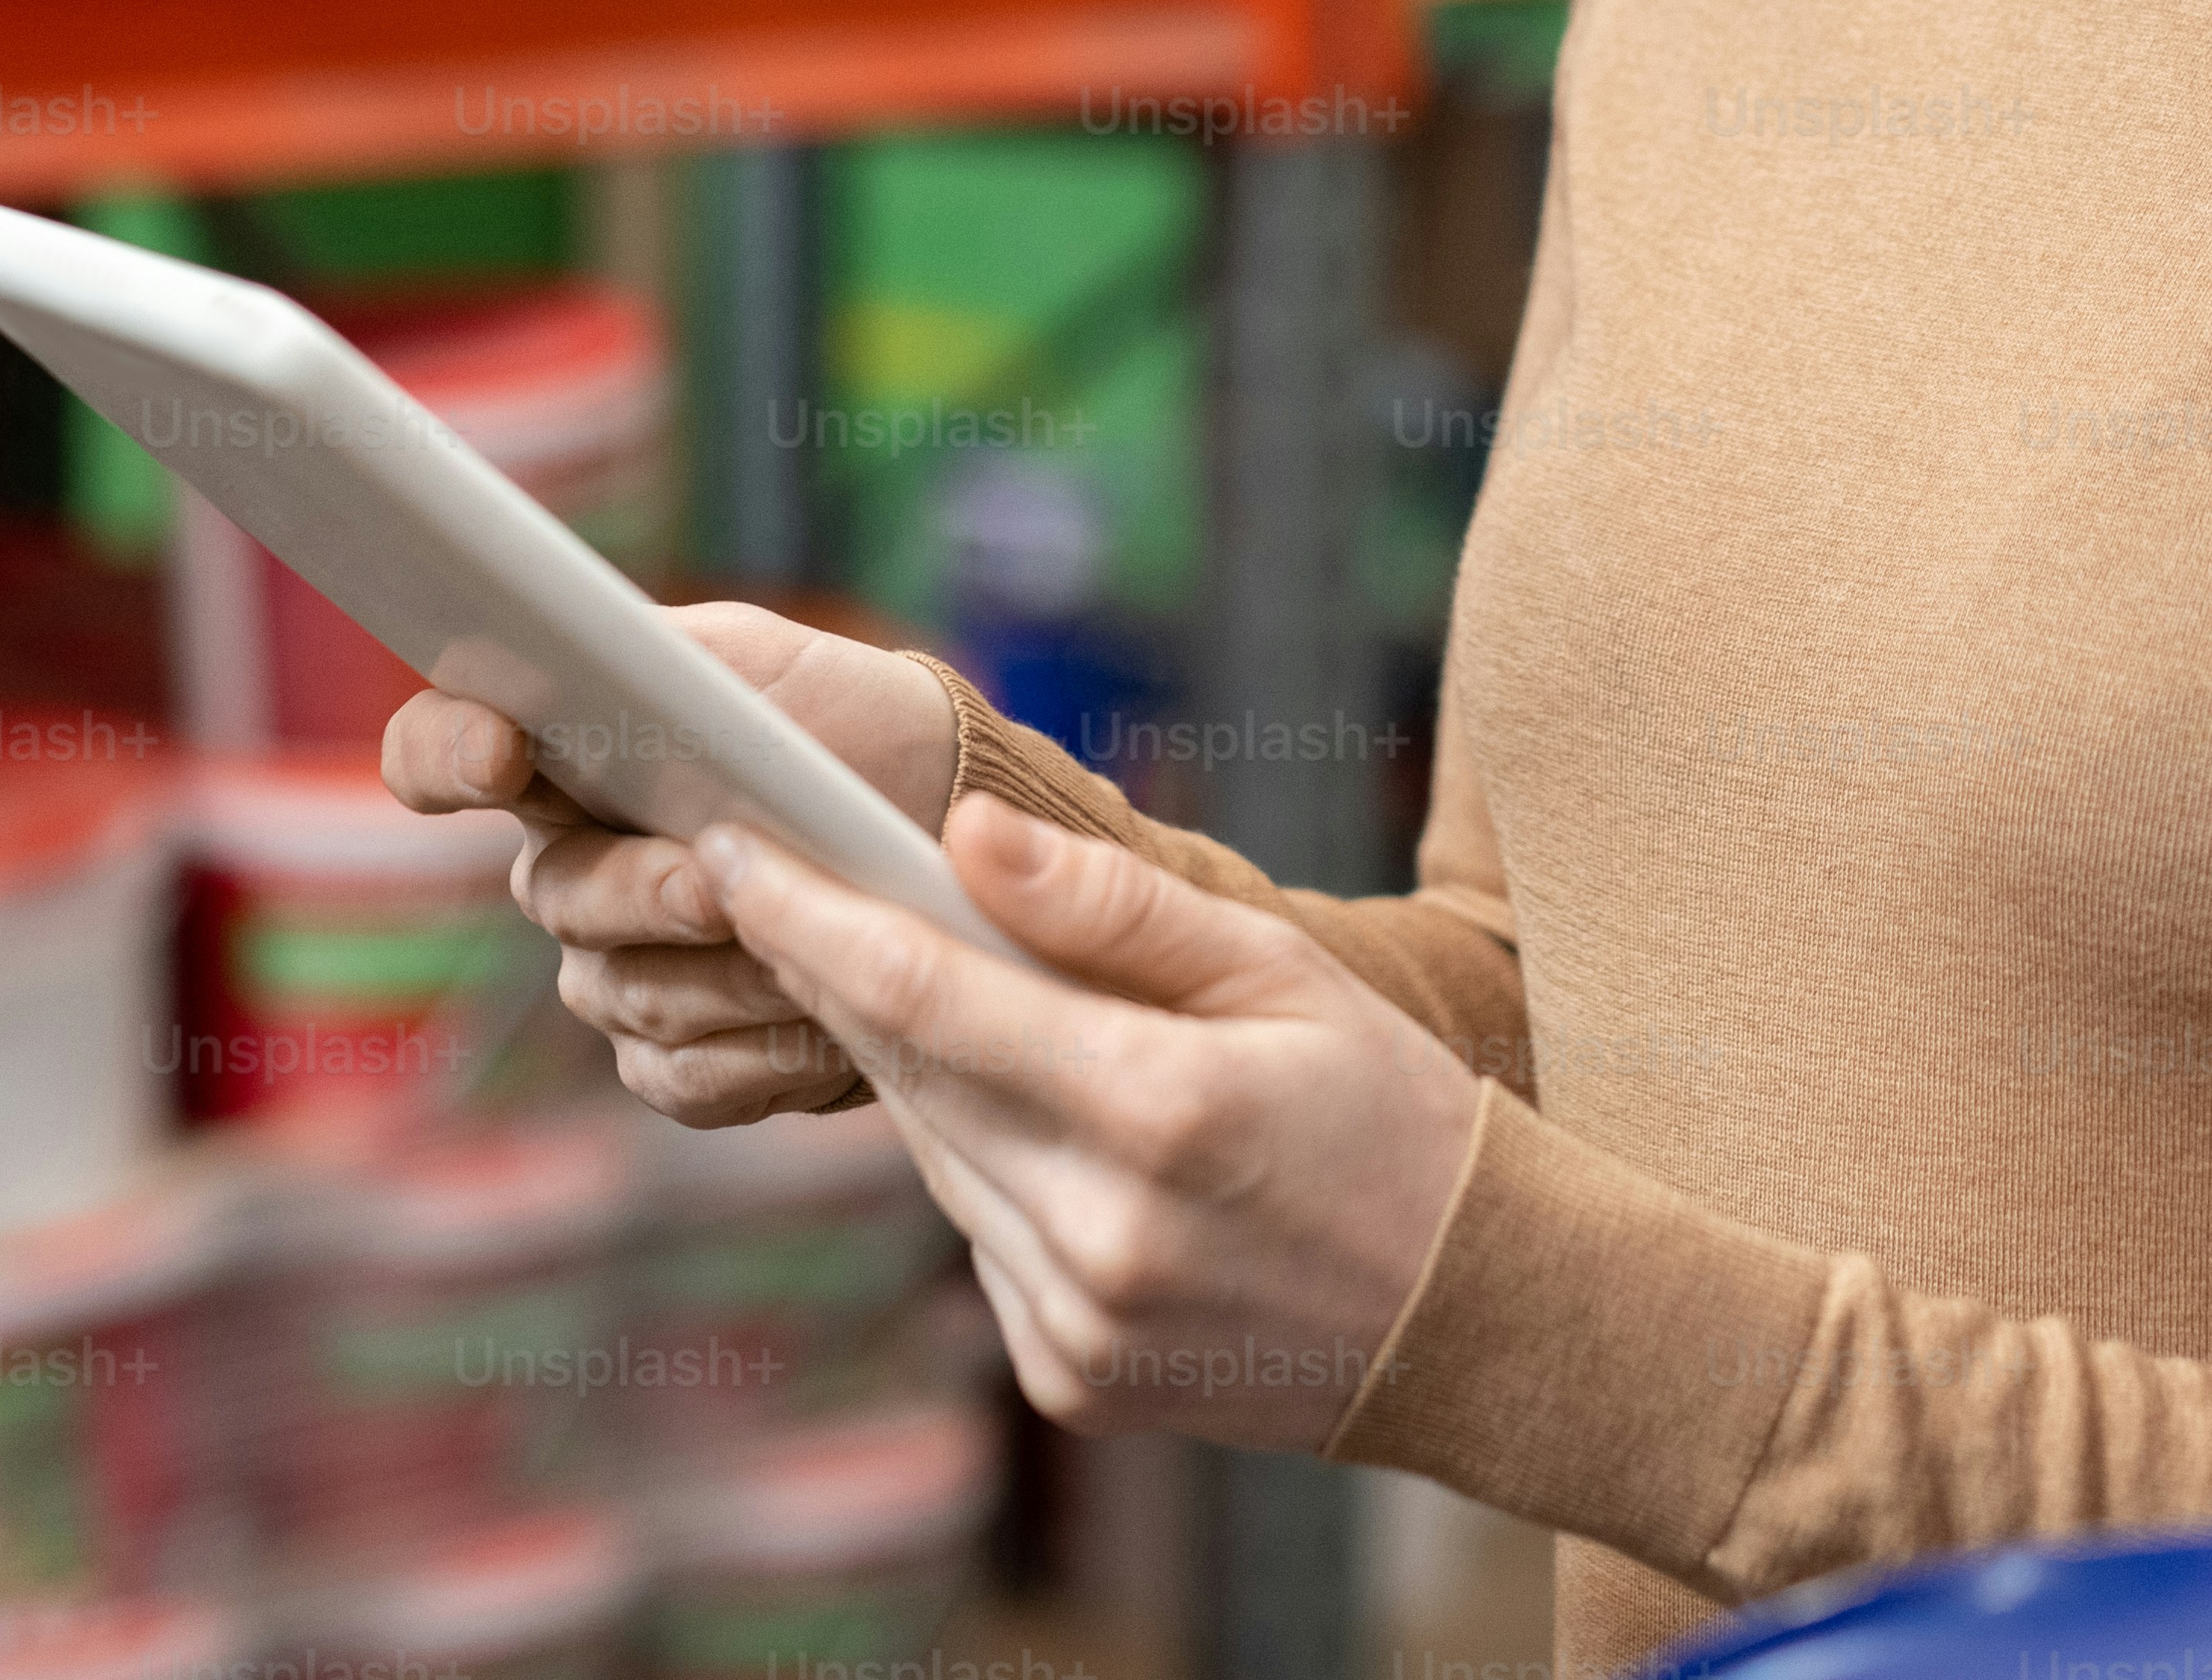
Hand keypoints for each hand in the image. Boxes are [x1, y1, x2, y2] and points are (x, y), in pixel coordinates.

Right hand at [381, 607, 957, 1124]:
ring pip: (624, 992)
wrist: (955, 838)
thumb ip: (667, 655)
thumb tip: (588, 657)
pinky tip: (825, 1021)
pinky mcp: (676, 1062)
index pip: (438, 753)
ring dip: (728, 970)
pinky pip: (677, 1074)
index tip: (500, 751)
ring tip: (821, 938)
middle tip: (721, 877)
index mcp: (564, 759)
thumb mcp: (771, 665)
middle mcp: (571, 872)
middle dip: (645, 887)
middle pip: (556, 895)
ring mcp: (616, 973)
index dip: (444, 756)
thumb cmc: (856, 728)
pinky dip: (757, 1050)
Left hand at [703, 796, 1488, 1455]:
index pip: (926, 997)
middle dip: (839, 977)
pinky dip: (988, 1163)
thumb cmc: (1393, 1114)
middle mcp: (1100, 1232)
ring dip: (920, 1068)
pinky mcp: (1069, 1379)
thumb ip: (1112, 907)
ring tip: (928, 984)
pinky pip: (982, 1238)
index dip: (811, 920)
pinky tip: (1037, 1116)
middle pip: (912, 1074)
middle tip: (785, 887)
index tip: (735, 854)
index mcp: (1158, 1110)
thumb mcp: (1281, 973)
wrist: (1476, 1322)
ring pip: (940, 1157)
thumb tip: (962, 832)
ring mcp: (1077, 1322)